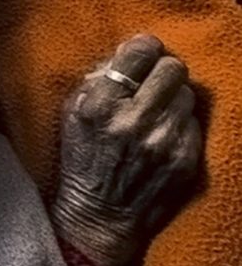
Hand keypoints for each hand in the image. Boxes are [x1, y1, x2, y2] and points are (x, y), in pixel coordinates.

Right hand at [51, 33, 204, 265]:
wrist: (100, 217)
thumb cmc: (82, 161)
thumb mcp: (71, 115)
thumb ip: (97, 80)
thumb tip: (128, 53)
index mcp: (101, 105)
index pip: (141, 51)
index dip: (143, 49)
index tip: (141, 55)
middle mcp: (135, 120)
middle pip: (173, 68)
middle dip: (162, 71)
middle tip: (152, 83)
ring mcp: (165, 141)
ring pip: (188, 94)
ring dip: (173, 99)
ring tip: (156, 113)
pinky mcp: (186, 159)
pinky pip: (194, 122)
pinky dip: (180, 124)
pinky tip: (163, 136)